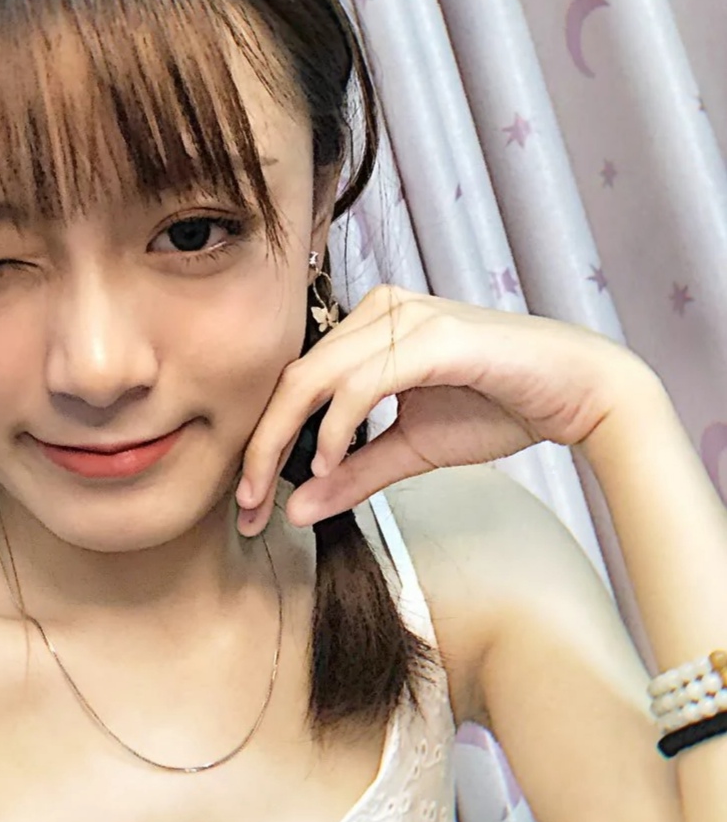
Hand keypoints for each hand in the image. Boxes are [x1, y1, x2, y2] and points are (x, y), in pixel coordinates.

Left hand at [235, 284, 652, 532]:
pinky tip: (324, 461)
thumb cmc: (498, 406)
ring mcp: (403, 317)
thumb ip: (353, 473)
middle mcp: (378, 311)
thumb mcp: (409, 450)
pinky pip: (362, 381)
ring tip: (269, 493)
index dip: (262, 441)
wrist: (578, 391)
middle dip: (258, 447)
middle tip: (243, 506)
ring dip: (283, 440)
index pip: (296, 383)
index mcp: (367, 327)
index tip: (247, 502)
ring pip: (315, 377)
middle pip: (292, 380)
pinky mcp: (430, 336)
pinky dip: (335, 425)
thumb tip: (296, 509)